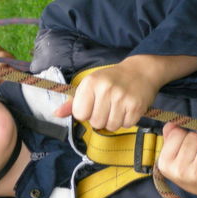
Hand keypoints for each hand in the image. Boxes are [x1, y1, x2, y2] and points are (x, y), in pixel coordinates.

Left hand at [54, 53, 196, 131]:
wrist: (141, 71)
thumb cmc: (112, 79)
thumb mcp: (90, 85)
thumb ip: (73, 102)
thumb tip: (56, 114)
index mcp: (91, 83)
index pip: (80, 114)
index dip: (86, 113)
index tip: (93, 105)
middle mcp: (106, 89)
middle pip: (96, 123)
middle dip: (101, 118)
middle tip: (108, 106)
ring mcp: (122, 98)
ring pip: (111, 126)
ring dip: (114, 121)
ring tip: (117, 107)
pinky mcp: (136, 106)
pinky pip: (126, 125)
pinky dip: (127, 120)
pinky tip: (127, 108)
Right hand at [157, 123, 196, 197]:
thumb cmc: (190, 172)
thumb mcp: (174, 158)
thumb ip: (170, 139)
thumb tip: (170, 125)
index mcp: (165, 163)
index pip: (177, 133)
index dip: (184, 137)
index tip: (185, 149)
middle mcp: (179, 170)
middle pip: (193, 137)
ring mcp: (196, 173)